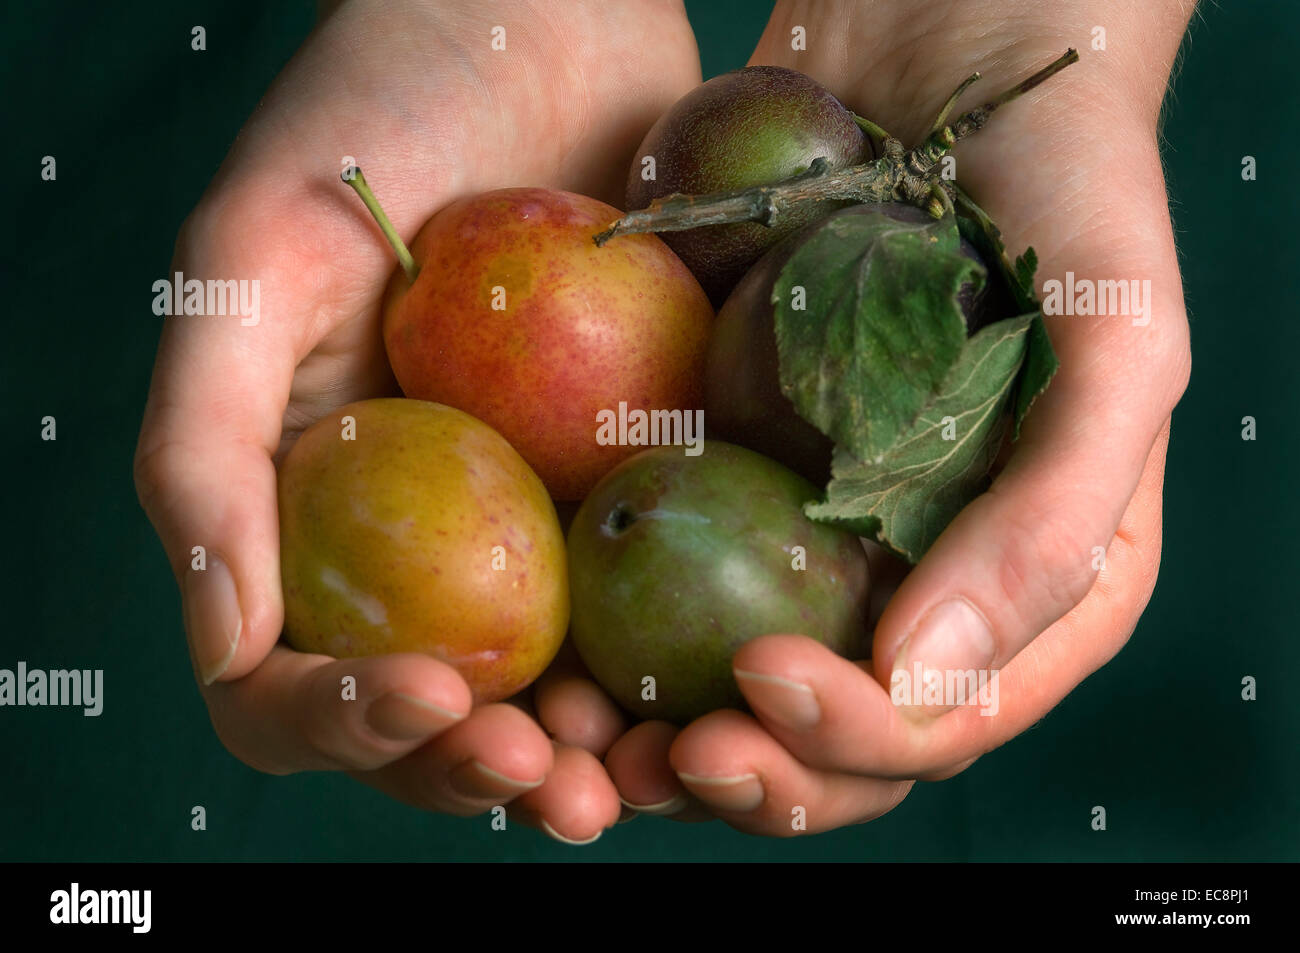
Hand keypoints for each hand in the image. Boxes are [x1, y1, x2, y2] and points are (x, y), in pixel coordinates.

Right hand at [134, 0, 701, 842]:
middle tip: (559, 778)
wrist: (541, 17)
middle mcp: (421, 536)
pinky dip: (683, 667)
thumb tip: (227, 640)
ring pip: (554, 691)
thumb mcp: (252, 259)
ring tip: (644, 767)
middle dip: (482, 766)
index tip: (430, 696)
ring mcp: (534, 518)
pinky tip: (725, 685)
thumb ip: (203, 444)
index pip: (294, 679)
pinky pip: (659, 604)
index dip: (346, 721)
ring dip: (595, 755)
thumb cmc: (376, 114)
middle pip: (433, 717)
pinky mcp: (641, 481)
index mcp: (309, 510)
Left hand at [605, 0, 1193, 834]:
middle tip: (662, 761)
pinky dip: (624, 636)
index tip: (758, 688)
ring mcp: (827, 533)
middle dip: (756, 773)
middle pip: (842, 737)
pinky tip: (564, 650)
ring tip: (593, 747)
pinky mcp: (740, 475)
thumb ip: (1057, 522)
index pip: (949, 717)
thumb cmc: (1061, 186)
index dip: (858, 740)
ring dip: (671, 743)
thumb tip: (929, 680)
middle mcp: (930, 577)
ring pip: (747, 690)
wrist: (949, 51)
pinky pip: (679, 583)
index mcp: (1038, 581)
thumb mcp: (1115, 341)